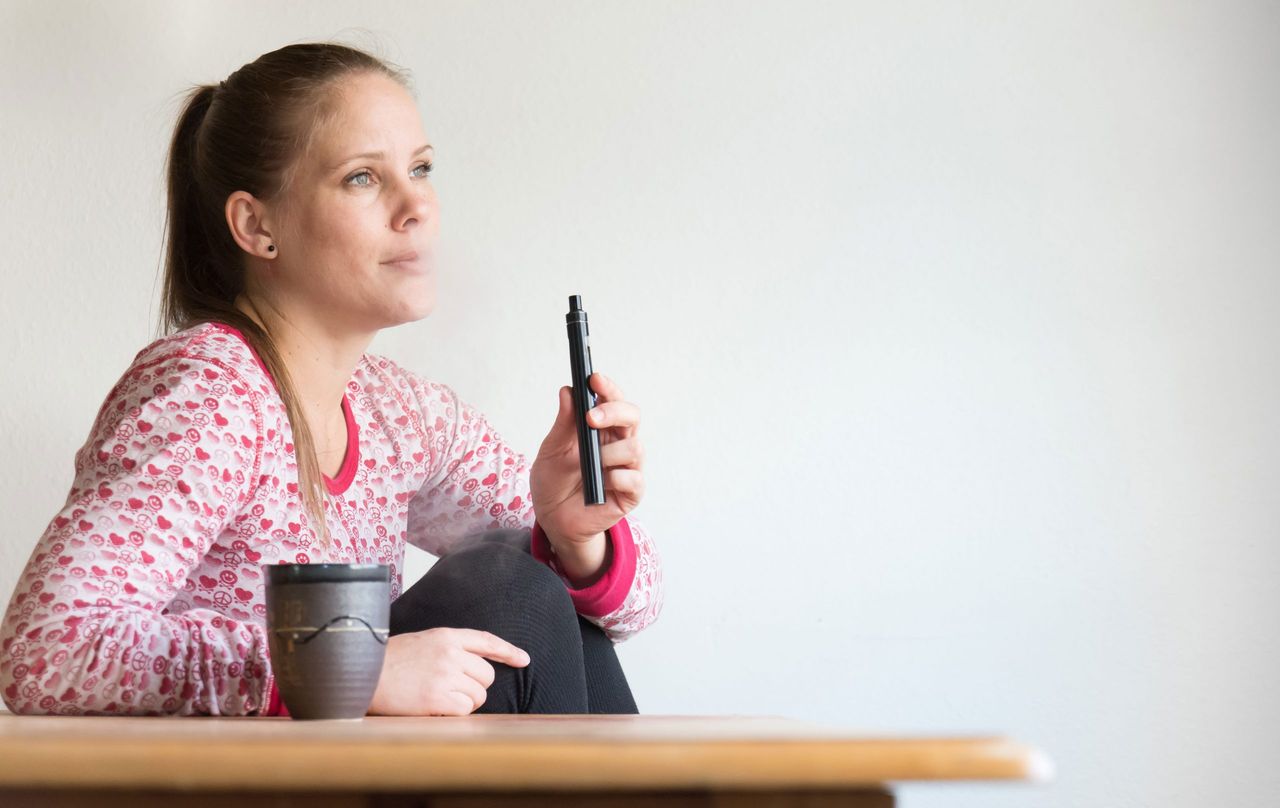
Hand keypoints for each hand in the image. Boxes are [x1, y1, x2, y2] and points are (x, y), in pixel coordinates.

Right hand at [366, 627, 529, 715]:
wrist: (362, 674)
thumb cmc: (390, 661)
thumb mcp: (423, 642)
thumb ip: (450, 648)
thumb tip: (476, 665)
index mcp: (447, 636)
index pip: (487, 641)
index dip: (508, 651)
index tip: (524, 660)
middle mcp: (451, 653)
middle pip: (487, 676)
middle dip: (473, 686)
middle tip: (448, 688)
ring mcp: (445, 675)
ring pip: (478, 695)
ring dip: (464, 701)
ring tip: (437, 696)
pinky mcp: (438, 698)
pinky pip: (465, 710)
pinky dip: (454, 713)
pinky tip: (433, 706)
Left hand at [529, 372, 645, 545]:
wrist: (553, 519)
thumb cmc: (554, 481)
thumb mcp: (551, 450)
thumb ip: (563, 423)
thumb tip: (568, 391)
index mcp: (601, 429)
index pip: (613, 401)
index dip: (608, 388)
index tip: (594, 379)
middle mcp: (618, 444)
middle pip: (632, 416)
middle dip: (614, 412)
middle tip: (591, 417)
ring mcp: (626, 468)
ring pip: (635, 448)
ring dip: (609, 453)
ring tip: (589, 464)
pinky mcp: (630, 493)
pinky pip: (634, 479)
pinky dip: (616, 478)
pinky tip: (600, 483)